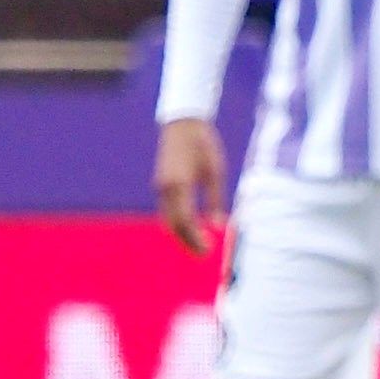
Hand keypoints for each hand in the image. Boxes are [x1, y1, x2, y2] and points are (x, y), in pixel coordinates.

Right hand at [152, 116, 227, 252]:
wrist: (183, 124)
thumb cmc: (203, 145)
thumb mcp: (216, 171)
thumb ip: (215, 199)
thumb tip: (219, 225)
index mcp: (179, 185)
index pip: (185, 221)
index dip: (195, 238)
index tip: (209, 250)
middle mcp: (165, 189)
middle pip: (174, 224)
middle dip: (187, 241)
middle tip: (204, 254)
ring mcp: (160, 187)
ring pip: (168, 218)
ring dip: (181, 234)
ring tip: (199, 246)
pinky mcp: (161, 184)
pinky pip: (167, 210)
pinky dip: (177, 222)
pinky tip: (190, 228)